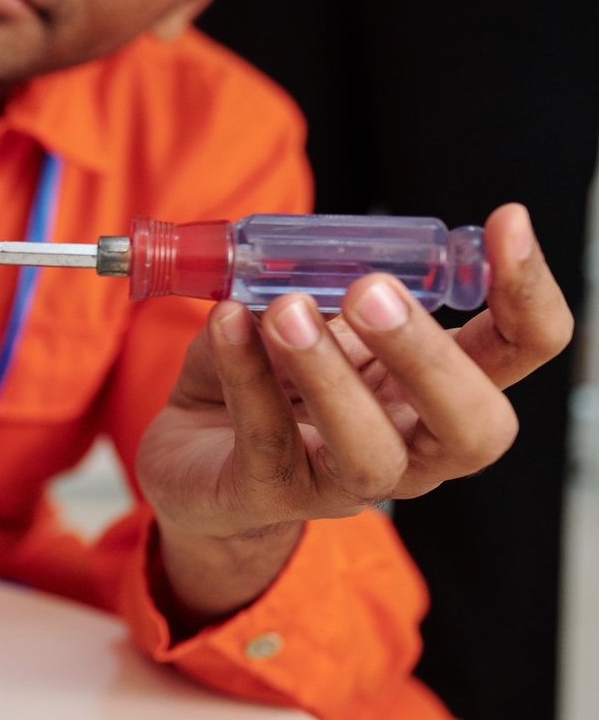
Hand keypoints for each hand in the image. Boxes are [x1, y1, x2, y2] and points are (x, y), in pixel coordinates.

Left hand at [136, 203, 573, 630]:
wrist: (191, 456)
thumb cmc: (272, 382)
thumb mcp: (310, 320)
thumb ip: (328, 286)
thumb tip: (322, 251)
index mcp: (438, 393)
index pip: (518, 350)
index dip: (526, 294)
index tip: (505, 224)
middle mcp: (412, 448)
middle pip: (471, 427)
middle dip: (429, 356)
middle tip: (373, 290)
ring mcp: (342, 484)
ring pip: (370, 453)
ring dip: (332, 378)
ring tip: (287, 310)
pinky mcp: (268, 495)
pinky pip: (266, 439)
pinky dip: (245, 374)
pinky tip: (226, 322)